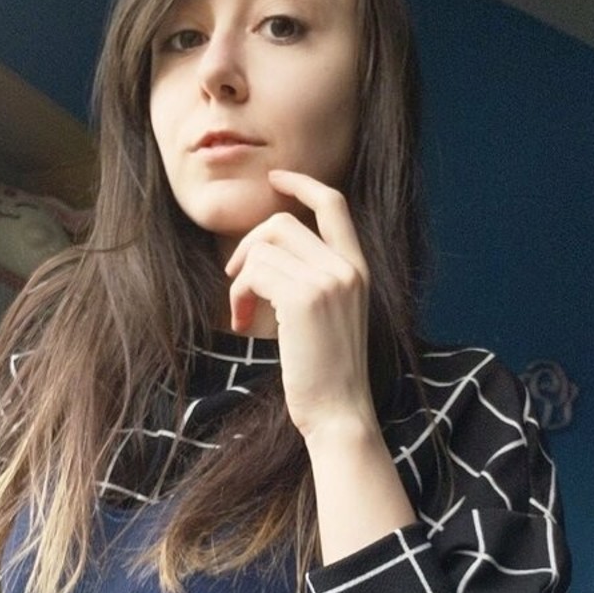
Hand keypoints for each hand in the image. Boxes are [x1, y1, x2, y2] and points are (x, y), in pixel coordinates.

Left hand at [223, 170, 374, 441]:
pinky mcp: (304, 299)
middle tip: (235, 279)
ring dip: (240, 280)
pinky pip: (254, 274)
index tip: (274, 180)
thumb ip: (314, 279)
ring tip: (242, 312)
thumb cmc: (327, 374)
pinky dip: (239, 295)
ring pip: (263, 248)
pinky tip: (243, 323)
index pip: (333, 203)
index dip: (301, 184)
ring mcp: (328, 281)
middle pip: (282, 224)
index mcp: (358, 269)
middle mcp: (348, 268)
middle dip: (248, 246)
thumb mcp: (329, 316)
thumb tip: (267, 250)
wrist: (339, 412)